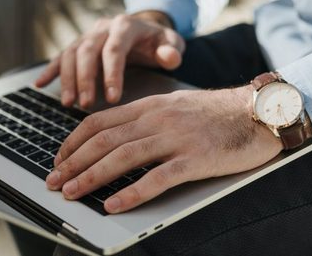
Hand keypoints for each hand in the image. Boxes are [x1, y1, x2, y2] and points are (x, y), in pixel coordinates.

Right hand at [35, 11, 184, 107]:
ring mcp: (88, 35)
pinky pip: (61, 56)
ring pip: (70, 53)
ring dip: (66, 78)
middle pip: (87, 51)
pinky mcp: (79, 44)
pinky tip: (39, 84)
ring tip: (68, 103)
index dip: (112, 74)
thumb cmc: (158, 42)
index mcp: (125, 26)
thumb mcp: (171, 43)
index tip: (113, 99)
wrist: (145, 31)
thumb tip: (169, 57)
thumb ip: (172, 50)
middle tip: (86, 104)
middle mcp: (103, 28)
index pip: (114, 50)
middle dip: (85, 79)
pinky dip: (50, 70)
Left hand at [45, 86, 282, 212]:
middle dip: (73, 162)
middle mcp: (159, 119)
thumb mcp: (176, 106)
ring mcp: (177, 138)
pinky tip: (114, 204)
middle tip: (54, 181)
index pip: (101, 121)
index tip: (60, 158)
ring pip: (124, 157)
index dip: (74, 141)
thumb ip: (148, 118)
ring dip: (92, 177)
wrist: (258, 111)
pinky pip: (157, 178)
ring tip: (71, 193)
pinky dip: (132, 193)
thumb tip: (119, 137)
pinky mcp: (196, 158)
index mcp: (152, 106)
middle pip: (105, 140)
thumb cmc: (217, 113)